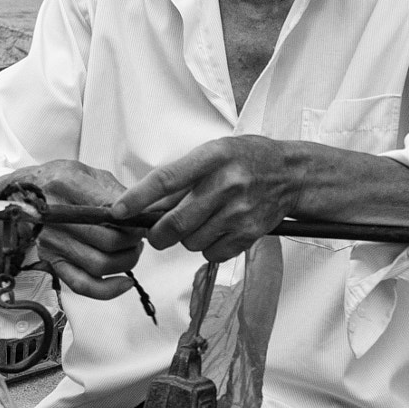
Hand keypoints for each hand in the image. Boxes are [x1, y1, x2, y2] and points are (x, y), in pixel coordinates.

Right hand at [4, 161, 143, 300]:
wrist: (24, 193)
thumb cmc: (60, 181)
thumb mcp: (89, 173)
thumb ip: (116, 191)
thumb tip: (144, 212)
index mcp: (66, 185)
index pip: (112, 211)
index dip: (135, 220)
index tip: (144, 221)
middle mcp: (56, 216)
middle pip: (109, 240)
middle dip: (134, 241)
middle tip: (140, 236)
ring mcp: (53, 241)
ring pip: (101, 264)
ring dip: (126, 261)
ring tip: (131, 249)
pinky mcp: (52, 260)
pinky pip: (82, 284)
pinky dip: (108, 289)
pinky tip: (124, 282)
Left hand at [112, 137, 302, 261]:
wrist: (290, 174)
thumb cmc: (246, 159)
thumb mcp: (213, 154)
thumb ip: (180, 177)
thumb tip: (143, 204)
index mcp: (213, 157)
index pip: (166, 180)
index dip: (137, 199)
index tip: (117, 211)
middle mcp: (227, 184)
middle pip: (175, 223)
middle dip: (156, 234)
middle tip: (155, 233)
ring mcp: (240, 211)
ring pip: (190, 242)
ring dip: (184, 239)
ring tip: (198, 223)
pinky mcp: (249, 233)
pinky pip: (211, 253)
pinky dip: (206, 248)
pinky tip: (215, 231)